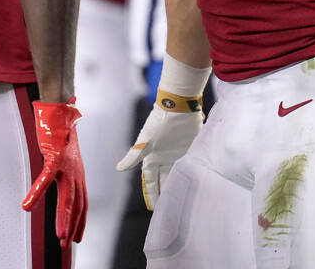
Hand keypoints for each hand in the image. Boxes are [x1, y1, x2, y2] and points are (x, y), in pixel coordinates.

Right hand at [22, 100, 86, 245]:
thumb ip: (62, 172)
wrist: (59, 111)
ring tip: (59, 235)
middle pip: (78, 204)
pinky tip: (27, 205)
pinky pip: (45, 179)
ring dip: (64, 218)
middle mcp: (76, 172)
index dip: (80, 222)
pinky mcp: (54, 156)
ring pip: (67, 197)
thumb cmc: (59, 133)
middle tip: (67, 244)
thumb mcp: (63, 158)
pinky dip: (36, 193)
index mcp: (78, 174)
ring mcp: (66, 165)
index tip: (76, 238)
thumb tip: (56, 182)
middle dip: (73, 226)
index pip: (82, 203)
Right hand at [116, 89, 202, 209]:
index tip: (153, 209)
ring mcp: (178, 153)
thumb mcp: (145, 141)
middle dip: (165, 193)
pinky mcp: (190, 148)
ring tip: (182, 200)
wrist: (178, 106)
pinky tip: (195, 184)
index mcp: (153, 158)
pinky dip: (191, 174)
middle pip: (165, 180)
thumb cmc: (159, 123)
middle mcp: (165, 157)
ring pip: (177, 174)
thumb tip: (119, 169)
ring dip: (178, 185)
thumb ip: (134, 156)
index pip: (151, 180)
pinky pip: (190, 165)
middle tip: (170, 209)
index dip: (151, 193)